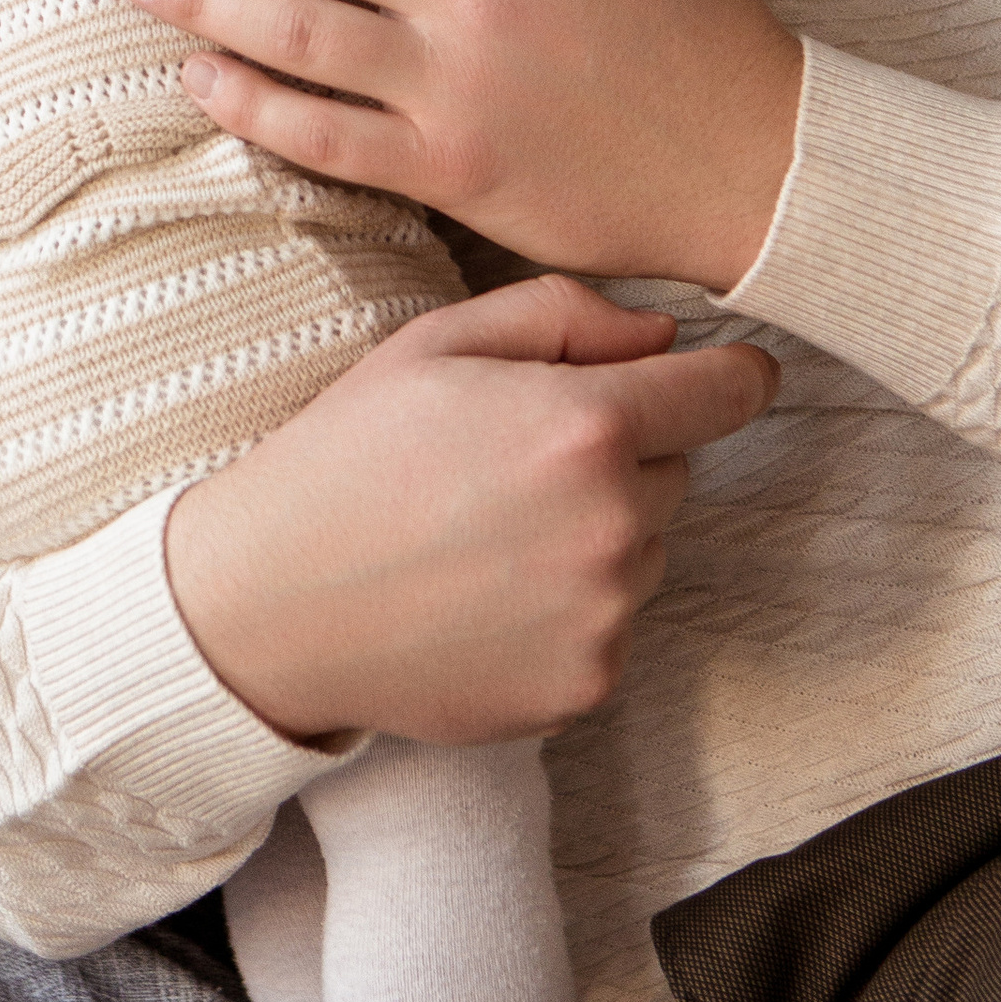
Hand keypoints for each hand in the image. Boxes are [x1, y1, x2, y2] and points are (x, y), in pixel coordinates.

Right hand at [163, 276, 776, 742]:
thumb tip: (663, 336)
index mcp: (588, 427)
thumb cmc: (348, 457)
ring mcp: (604, 617)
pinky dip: (568, 611)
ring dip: (596, 536)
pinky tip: (483, 596)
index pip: (730, 391)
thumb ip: (567, 315)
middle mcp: (614, 526)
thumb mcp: (439, 342)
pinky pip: (611, 626)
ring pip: (643, 551)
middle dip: (622, 458)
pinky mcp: (586, 686)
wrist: (270, 604)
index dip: (729, 374)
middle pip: (676, 471)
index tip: (723, 375)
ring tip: (487, 534)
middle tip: (514, 462)